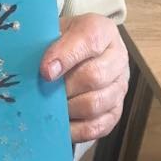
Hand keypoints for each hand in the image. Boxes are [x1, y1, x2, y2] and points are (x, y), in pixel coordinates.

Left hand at [40, 14, 128, 143]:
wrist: (75, 52)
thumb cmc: (61, 42)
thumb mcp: (53, 32)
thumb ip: (46, 45)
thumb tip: (39, 73)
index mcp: (102, 30)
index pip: (89, 41)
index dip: (66, 56)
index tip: (45, 71)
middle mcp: (118, 57)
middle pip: (95, 76)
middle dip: (64, 88)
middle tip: (43, 92)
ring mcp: (120, 86)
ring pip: (96, 104)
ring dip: (69, 108)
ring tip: (50, 107)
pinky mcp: (116, 111)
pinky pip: (98, 126)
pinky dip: (76, 129)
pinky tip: (60, 124)